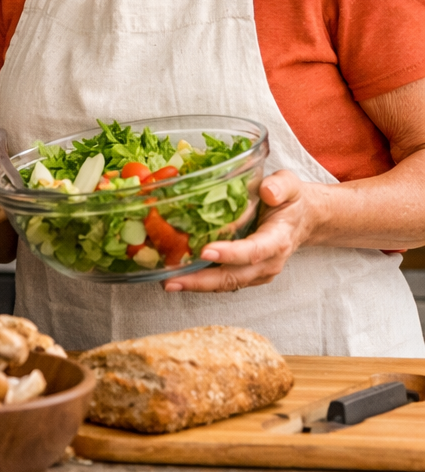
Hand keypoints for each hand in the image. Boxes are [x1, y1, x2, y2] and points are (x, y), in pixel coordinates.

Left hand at [164, 171, 314, 292]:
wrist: (302, 220)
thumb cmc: (291, 201)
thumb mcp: (290, 186)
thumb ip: (281, 186)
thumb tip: (268, 191)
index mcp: (278, 239)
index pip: (255, 250)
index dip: (231, 253)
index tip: (206, 251)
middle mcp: (269, 262)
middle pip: (235, 276)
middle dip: (203, 280)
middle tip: (173, 280)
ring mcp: (258, 272)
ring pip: (227, 283)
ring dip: (197, 285)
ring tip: (169, 282)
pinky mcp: (248, 275)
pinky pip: (225, 282)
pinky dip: (202, 282)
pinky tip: (178, 277)